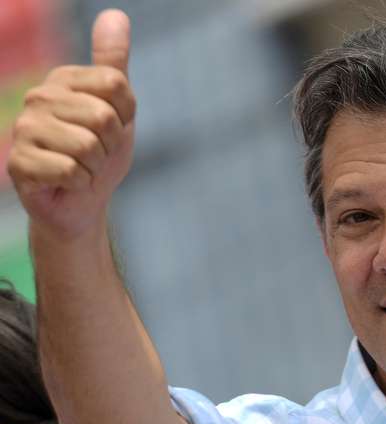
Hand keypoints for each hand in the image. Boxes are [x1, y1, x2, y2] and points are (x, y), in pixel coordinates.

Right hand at [6, 10, 134, 240]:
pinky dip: (80, 183)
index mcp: (64, 79)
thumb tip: (116, 14)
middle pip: (104, 117)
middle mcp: (38, 97)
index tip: (113, 127)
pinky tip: (67, 182)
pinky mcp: (18, 162)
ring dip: (95, 166)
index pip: (117, 85)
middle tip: (97, 153)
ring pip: (88, 146)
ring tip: (82, 167)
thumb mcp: (118, 108)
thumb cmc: (101, 153)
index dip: (126, 114)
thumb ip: (114, 64)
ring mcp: (24, 128)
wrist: (82, 201)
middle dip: (111, 144)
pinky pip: (71, 171)